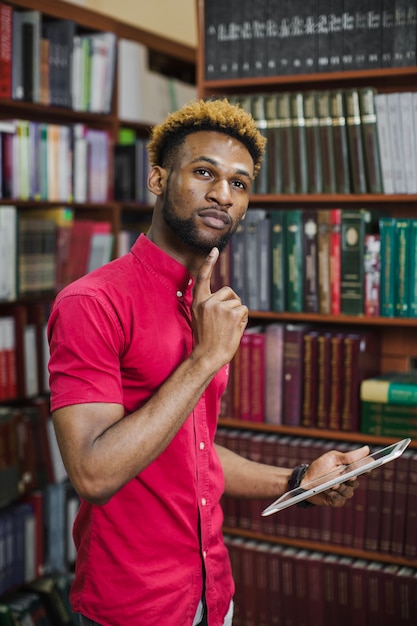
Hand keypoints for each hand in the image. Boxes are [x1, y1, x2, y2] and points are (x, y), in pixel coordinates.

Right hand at [192, 247, 247, 367]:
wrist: (207, 357)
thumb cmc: (206, 341)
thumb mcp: (200, 319)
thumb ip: (210, 306)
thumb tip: (228, 298)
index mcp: (198, 302)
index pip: (202, 278)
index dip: (208, 263)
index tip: (214, 250)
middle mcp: (207, 302)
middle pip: (228, 291)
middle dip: (232, 303)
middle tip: (226, 320)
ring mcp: (220, 307)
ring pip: (238, 302)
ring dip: (237, 314)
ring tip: (228, 328)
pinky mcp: (232, 313)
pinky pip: (244, 310)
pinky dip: (243, 320)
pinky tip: (234, 330)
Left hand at [302, 445, 369, 507]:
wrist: (304, 480)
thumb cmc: (319, 467)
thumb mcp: (333, 458)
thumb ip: (349, 456)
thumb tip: (367, 449)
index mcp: (349, 470)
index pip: (363, 471)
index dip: (367, 470)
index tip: (368, 468)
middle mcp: (348, 482)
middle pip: (355, 482)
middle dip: (351, 479)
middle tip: (349, 476)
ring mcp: (342, 492)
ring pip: (348, 492)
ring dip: (340, 487)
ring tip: (333, 484)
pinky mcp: (336, 501)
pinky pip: (339, 500)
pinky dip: (333, 495)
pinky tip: (328, 490)